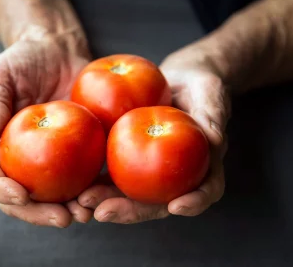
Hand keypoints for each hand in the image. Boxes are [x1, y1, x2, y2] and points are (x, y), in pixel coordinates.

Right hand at [0, 32, 94, 227]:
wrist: (57, 51)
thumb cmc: (22, 60)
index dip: (0, 190)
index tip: (20, 195)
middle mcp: (20, 158)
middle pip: (22, 197)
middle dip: (38, 213)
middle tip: (62, 218)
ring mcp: (48, 158)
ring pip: (53, 194)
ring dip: (68, 209)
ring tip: (86, 214)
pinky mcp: (76, 151)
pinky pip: (82, 175)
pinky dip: (91, 189)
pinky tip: (104, 194)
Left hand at [77, 44, 230, 222]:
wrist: (177, 79)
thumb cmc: (200, 84)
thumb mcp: (210, 92)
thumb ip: (212, 113)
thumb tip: (214, 138)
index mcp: (204, 164)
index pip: (206, 188)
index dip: (195, 201)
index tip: (176, 206)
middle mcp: (177, 174)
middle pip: (159, 201)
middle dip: (132, 210)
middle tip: (104, 212)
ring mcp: (152, 170)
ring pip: (132, 193)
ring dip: (107, 200)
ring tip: (83, 200)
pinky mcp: (132, 157)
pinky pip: (115, 171)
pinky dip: (97, 178)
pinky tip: (78, 179)